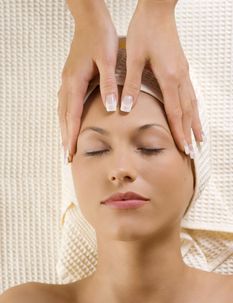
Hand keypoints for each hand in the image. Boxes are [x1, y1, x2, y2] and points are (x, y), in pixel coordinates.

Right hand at [57, 5, 118, 161]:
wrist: (90, 20)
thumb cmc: (100, 37)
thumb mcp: (108, 59)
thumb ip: (108, 84)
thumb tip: (111, 107)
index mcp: (75, 81)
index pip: (72, 115)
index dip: (72, 135)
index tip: (71, 152)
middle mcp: (67, 83)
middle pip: (63, 116)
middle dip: (65, 137)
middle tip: (67, 156)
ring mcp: (67, 80)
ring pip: (62, 110)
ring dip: (64, 128)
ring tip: (67, 144)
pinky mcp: (71, 77)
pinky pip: (65, 102)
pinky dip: (65, 116)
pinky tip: (69, 122)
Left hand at [120, 0, 203, 155]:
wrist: (158, 9)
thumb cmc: (145, 30)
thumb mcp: (134, 58)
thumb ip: (130, 84)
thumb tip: (125, 108)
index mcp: (168, 77)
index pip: (175, 113)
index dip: (179, 133)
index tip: (184, 149)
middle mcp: (180, 77)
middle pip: (187, 112)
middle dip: (190, 133)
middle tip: (193, 151)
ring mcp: (183, 72)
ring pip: (192, 104)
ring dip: (195, 123)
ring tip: (200, 138)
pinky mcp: (182, 67)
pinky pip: (191, 94)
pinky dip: (194, 108)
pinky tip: (194, 114)